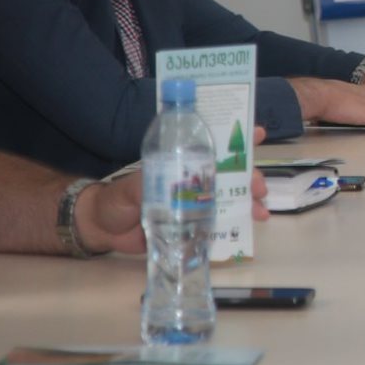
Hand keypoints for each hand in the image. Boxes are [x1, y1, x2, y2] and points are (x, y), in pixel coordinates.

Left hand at [79, 129, 271, 253]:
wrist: (104, 230)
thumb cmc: (117, 200)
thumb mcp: (131, 187)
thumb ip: (149, 184)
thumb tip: (170, 183)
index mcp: (181, 165)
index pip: (213, 147)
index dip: (237, 139)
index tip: (258, 134)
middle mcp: (194, 181)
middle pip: (230, 175)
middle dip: (250, 178)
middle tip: (260, 189)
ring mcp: (196, 204)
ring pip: (231, 198)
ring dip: (249, 202)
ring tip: (260, 212)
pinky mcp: (193, 225)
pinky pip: (219, 223)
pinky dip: (236, 224)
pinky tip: (249, 228)